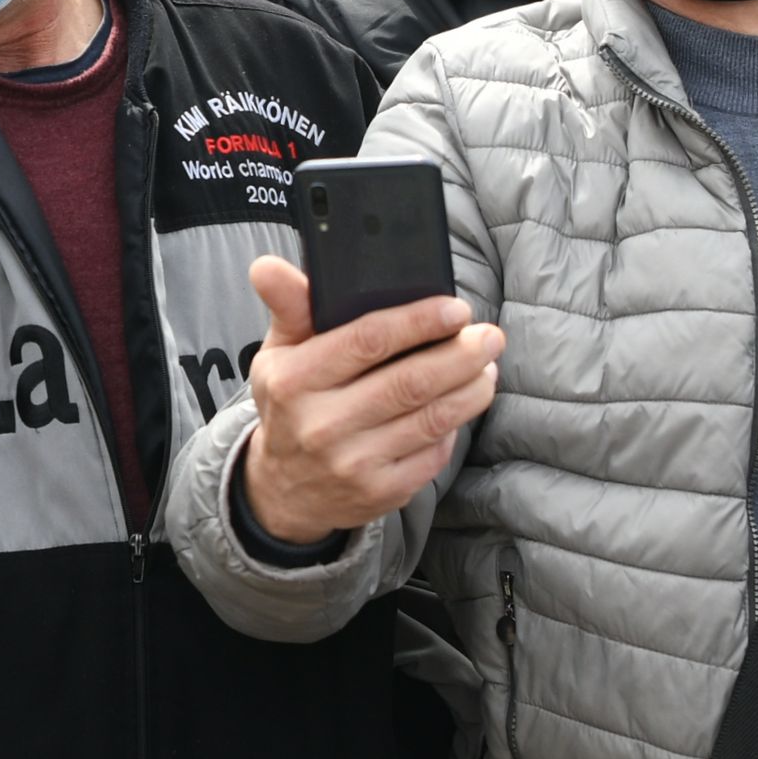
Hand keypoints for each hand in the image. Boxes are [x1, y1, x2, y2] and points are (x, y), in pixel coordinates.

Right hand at [236, 258, 502, 539]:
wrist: (284, 491)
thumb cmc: (291, 406)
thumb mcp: (278, 355)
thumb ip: (288, 307)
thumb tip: (268, 267)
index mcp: (294, 381)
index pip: (366, 341)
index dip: (418, 322)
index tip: (455, 308)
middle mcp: (321, 425)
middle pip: (410, 382)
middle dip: (461, 355)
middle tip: (489, 336)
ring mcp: (353, 463)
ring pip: (432, 418)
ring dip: (471, 388)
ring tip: (486, 366)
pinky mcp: (382, 492)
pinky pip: (434, 453)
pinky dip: (456, 426)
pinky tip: (462, 405)